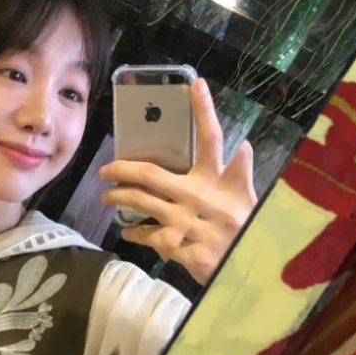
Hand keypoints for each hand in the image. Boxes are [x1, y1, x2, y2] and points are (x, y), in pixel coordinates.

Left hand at [100, 77, 256, 282]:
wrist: (250, 270)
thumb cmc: (248, 232)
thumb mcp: (249, 201)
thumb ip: (241, 176)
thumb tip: (244, 147)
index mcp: (219, 181)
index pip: (213, 138)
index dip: (205, 110)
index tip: (196, 84)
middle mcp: (200, 198)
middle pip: (151, 175)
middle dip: (122, 169)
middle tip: (105, 170)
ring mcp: (187, 224)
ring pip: (141, 204)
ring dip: (119, 199)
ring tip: (107, 197)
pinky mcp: (179, 248)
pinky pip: (148, 236)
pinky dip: (135, 233)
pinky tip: (128, 232)